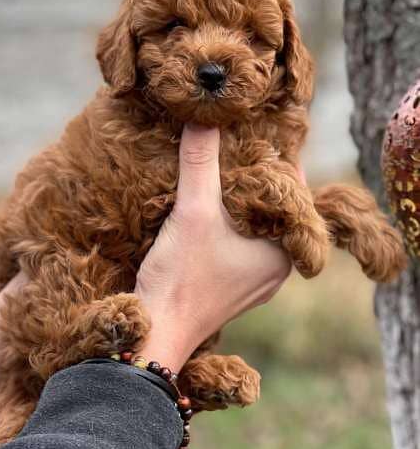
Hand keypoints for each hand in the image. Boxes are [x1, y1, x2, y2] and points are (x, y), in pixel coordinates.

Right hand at [135, 124, 291, 372]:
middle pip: (272, 212)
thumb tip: (202, 116)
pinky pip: (238, 247)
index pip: (293, 195)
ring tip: (217, 173)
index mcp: (283, 253)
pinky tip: (205, 211)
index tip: (257, 133)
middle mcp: (276, 270)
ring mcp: (253, 283)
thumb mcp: (193, 212)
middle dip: (253, 182)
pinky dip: (226, 227)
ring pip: (254, 230)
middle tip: (233, 147)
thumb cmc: (181, 278)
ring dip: (237, 205)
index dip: (275, 162)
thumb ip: (199, 162)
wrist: (156, 332)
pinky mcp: (230, 289)